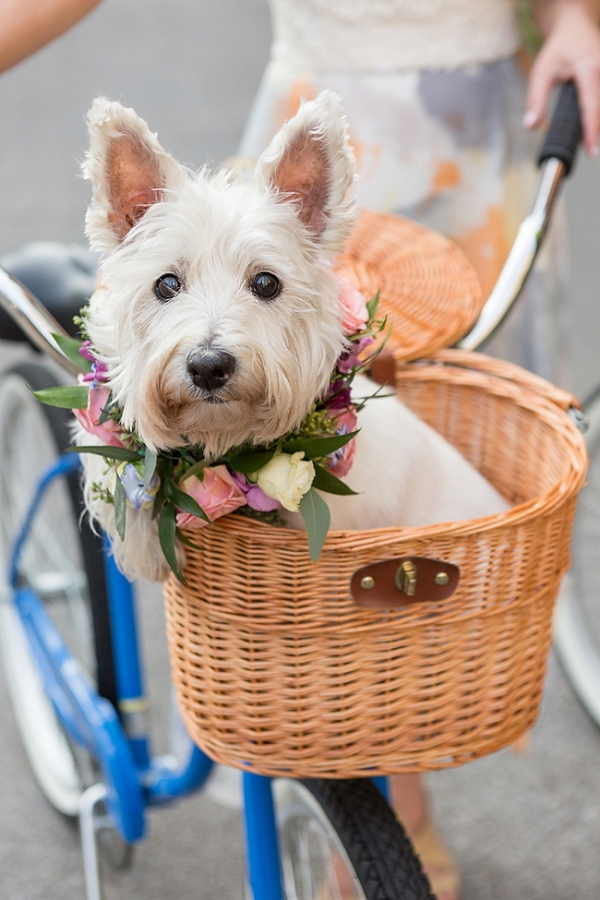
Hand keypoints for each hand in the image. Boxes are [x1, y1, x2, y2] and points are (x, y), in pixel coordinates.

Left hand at [525, 2, 599, 154]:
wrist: (575, 28)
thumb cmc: (558, 49)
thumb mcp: (541, 71)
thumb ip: (536, 100)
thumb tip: (531, 126)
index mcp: (588, 68)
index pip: (591, 105)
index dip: (591, 130)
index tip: (592, 149)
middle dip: (597, 131)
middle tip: (592, 152)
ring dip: (598, 123)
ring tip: (592, 142)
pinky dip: (598, 114)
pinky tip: (593, 128)